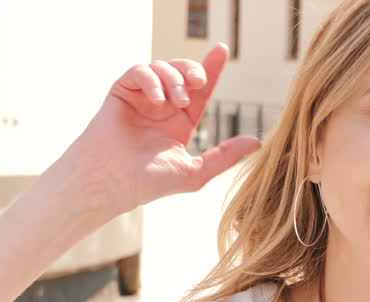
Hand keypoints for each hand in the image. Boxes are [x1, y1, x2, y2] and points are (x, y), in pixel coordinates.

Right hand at [63, 43, 261, 214]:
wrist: (111, 183)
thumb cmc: (149, 183)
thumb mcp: (195, 172)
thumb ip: (226, 156)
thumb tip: (258, 141)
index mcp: (180, 122)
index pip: (200, 91)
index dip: (212, 69)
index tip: (222, 50)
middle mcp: (162, 107)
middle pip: (182, 73)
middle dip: (193, 70)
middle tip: (199, 81)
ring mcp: (141, 99)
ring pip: (161, 68)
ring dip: (173, 78)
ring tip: (178, 99)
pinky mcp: (121, 93)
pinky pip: (138, 71)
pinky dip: (150, 79)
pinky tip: (157, 99)